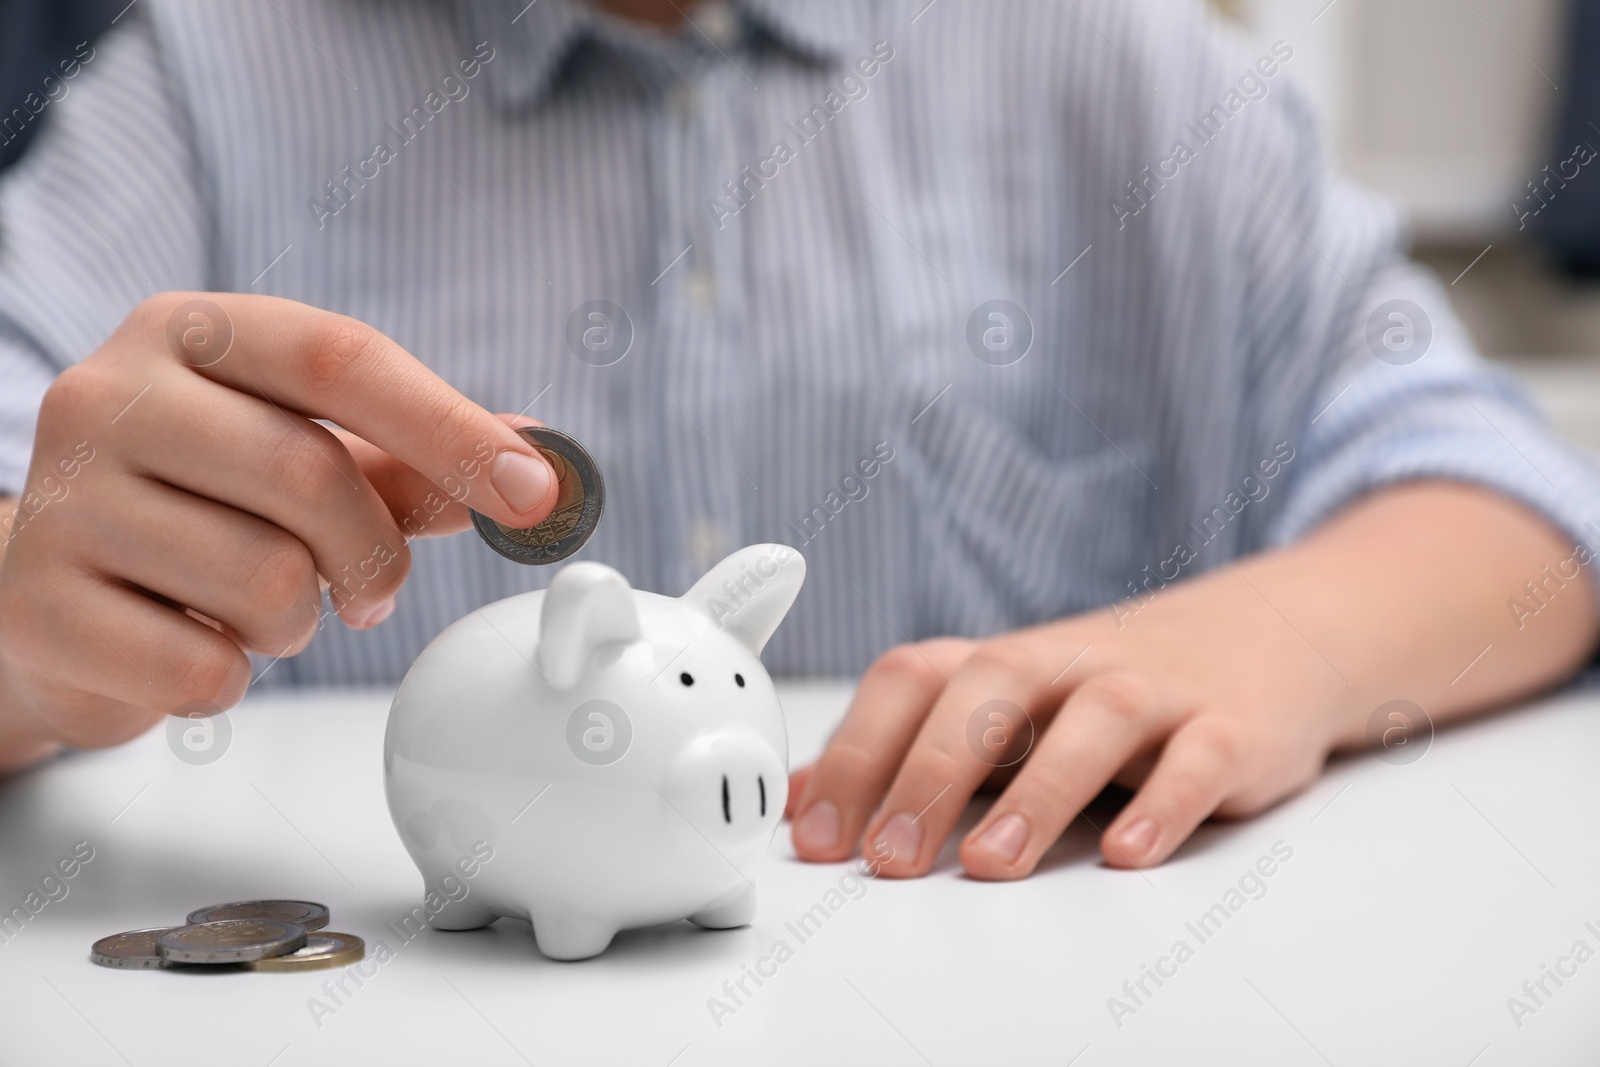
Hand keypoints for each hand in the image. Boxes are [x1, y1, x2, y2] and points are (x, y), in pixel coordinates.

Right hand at [0, 292, 557, 768]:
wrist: (55, 595)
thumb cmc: (203, 511)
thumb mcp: (313, 462)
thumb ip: (417, 457)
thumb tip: (541, 453)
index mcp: (191, 332)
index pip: (342, 357)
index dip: (453, 429)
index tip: (537, 492)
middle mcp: (110, 393)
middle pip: (311, 474)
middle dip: (373, 556)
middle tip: (372, 592)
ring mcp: (61, 497)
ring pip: (263, 577)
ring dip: (298, 622)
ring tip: (264, 612)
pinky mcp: (36, 605)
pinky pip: (197, 668)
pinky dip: (229, 680)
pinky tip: (201, 652)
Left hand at [786, 483, 1598, 876]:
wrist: (1266, 634)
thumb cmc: (1107, 687)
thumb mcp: (1008, 709)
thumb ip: (910, 751)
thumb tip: (801, 801)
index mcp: (1002, 662)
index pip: (911, 680)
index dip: (855, 750)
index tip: (817, 833)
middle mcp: (1067, 665)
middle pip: (989, 690)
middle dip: (928, 772)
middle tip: (890, 858)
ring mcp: (1153, 690)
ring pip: (1093, 720)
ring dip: (1036, 793)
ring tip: (989, 864)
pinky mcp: (1231, 726)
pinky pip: (1199, 757)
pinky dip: (1163, 800)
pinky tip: (1127, 851)